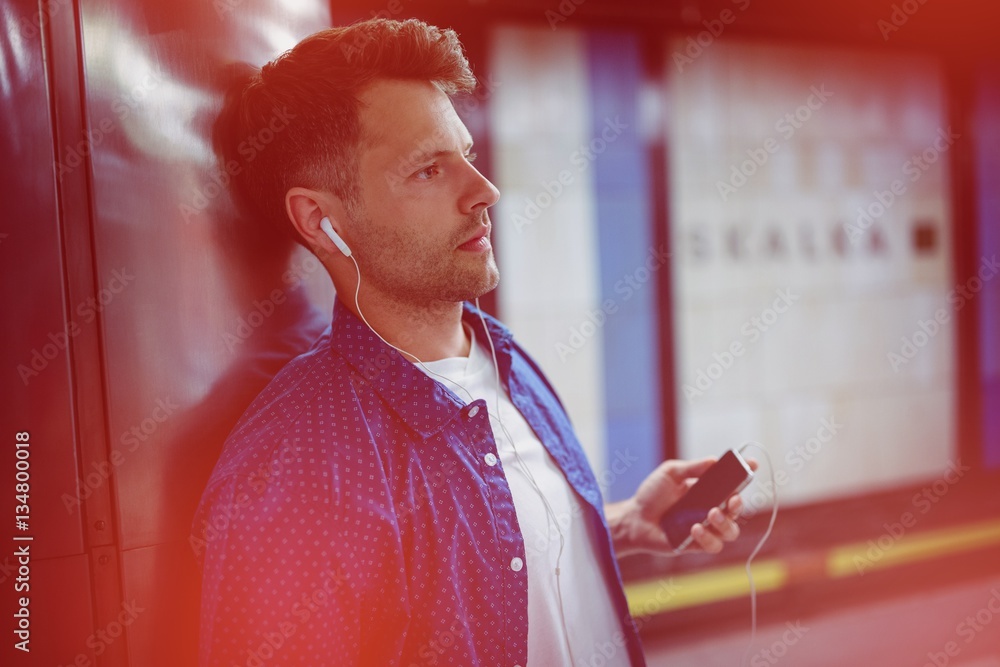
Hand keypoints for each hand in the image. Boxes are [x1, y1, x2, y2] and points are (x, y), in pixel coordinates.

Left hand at [607, 457, 755, 557]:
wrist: (634, 518)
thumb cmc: (652, 494)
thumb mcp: (670, 474)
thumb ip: (692, 468)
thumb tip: (714, 460)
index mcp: (708, 491)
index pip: (732, 483)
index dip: (745, 474)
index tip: (752, 463)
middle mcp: (710, 510)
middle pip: (737, 511)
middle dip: (738, 504)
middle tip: (731, 499)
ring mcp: (706, 529)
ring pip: (731, 532)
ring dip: (725, 523)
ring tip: (710, 513)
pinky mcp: (696, 545)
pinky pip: (713, 545)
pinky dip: (707, 537)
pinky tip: (694, 527)